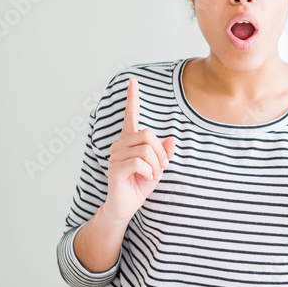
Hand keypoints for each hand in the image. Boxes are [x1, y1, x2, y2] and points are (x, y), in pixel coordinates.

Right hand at [102, 77, 176, 222]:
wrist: (126, 206)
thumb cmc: (140, 185)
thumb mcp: (158, 167)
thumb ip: (164, 153)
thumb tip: (172, 139)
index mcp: (130, 140)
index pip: (131, 115)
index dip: (132, 98)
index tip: (132, 81)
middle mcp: (120, 144)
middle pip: (148, 134)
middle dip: (160, 152)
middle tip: (161, 166)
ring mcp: (115, 156)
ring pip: (146, 150)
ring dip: (156, 164)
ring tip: (152, 174)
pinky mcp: (115, 168)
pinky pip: (140, 162)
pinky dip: (149, 171)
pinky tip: (146, 178)